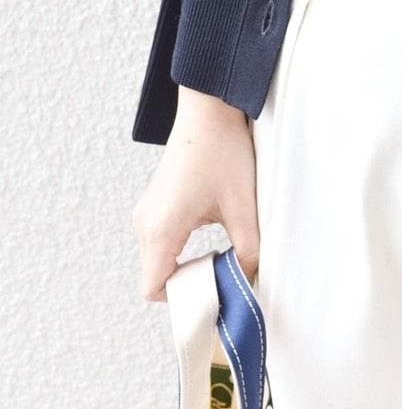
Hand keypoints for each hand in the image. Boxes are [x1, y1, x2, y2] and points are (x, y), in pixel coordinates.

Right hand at [132, 87, 260, 301]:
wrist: (210, 109)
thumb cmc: (223, 152)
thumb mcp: (243, 206)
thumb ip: (248, 251)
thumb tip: (249, 281)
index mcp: (160, 228)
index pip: (153, 289)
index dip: (183, 299)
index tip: (213, 290)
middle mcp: (144, 223)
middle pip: (156, 276)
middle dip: (189, 282)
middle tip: (224, 273)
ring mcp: (146, 211)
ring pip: (158, 259)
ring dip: (186, 264)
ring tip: (221, 252)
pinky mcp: (154, 202)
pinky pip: (160, 240)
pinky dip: (181, 248)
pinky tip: (212, 234)